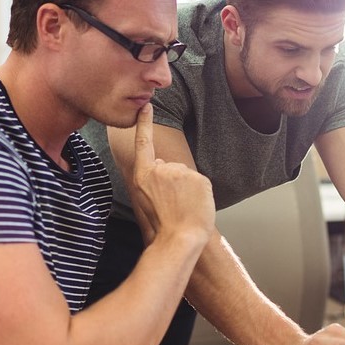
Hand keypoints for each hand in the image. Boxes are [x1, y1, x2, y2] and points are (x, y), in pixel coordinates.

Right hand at [131, 104, 214, 244]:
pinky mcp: (198, 177)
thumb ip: (153, 180)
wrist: (179, 238)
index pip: (144, 143)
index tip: (146, 106)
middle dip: (174, 181)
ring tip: (184, 207)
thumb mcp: (146, 200)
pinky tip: (194, 205)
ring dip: (188, 188)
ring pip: (186, 176)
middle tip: (173, 203)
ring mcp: (180, 172)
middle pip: (171, 167)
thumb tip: (164, 168)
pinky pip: (201, 183)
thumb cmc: (163, 225)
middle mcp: (160, 169)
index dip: (145, 124)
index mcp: (144, 175)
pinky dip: (200, 194)